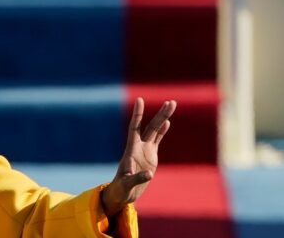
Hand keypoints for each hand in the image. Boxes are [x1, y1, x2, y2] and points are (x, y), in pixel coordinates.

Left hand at [101, 98, 175, 215]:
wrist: (123, 193)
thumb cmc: (121, 188)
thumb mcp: (127, 185)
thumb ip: (137, 179)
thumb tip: (149, 175)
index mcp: (131, 150)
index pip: (134, 127)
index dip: (138, 114)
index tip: (139, 100)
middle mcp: (138, 146)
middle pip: (150, 127)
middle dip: (160, 114)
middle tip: (171, 102)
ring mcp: (145, 150)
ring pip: (155, 131)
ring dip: (163, 118)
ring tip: (172, 104)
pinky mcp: (151, 156)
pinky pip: (157, 140)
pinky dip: (162, 131)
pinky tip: (168, 122)